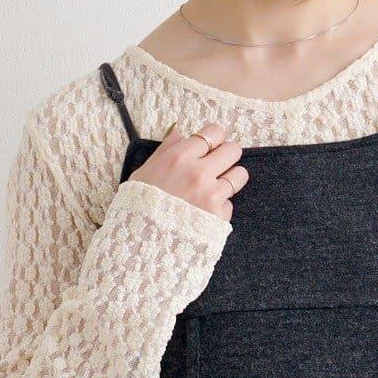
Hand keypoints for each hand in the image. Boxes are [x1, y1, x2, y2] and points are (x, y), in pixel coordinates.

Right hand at [131, 119, 248, 221]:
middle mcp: (199, 173)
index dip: (214, 138)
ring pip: (240, 175)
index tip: (211, 145)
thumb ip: (165, 150)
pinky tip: (204, 212)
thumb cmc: (138, 208)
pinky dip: (220, 207)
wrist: (141, 244)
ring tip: (214, 188)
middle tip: (216, 165)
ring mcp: (212, 196)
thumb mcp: (143, 173)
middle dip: (226, 155)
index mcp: (179, 158)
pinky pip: (229, 203)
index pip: (214, 132)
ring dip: (230, 179)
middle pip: (233, 150)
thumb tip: (179, 132)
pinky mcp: (219, 216)